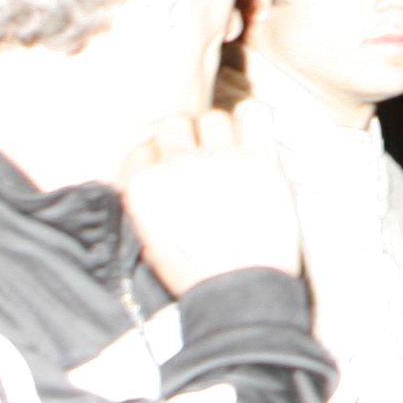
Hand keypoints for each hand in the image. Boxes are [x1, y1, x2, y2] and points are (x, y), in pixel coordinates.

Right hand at [115, 107, 299, 295]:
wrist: (240, 290)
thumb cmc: (198, 273)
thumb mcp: (148, 240)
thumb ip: (144, 202)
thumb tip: (150, 173)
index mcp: (142, 187)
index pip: (143, 147)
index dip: (160, 157)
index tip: (174, 169)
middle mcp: (177, 165)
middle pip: (175, 123)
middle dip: (187, 139)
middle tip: (203, 160)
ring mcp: (219, 158)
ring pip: (214, 118)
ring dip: (221, 133)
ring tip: (232, 157)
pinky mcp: (260, 158)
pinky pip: (256, 113)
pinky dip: (254, 117)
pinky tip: (254, 132)